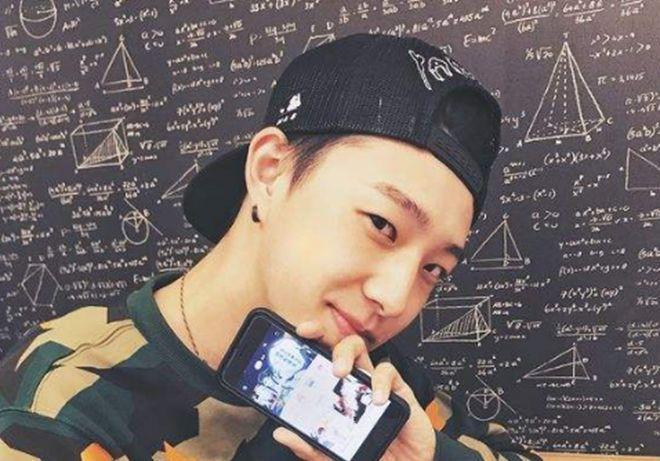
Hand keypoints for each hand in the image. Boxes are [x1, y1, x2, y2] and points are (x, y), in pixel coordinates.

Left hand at [271, 320, 435, 460]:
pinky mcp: (398, 391)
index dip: (307, 345)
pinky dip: (381, 382)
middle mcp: (353, 383)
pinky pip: (389, 373)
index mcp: (334, 394)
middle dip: (324, 335)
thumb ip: (308, 445)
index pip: (319, 362)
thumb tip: (281, 433)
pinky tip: (376, 399)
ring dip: (347, 353)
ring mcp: (374, 385)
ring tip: (340, 372)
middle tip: (311, 339)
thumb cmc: (368, 458)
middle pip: (337, 347)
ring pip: (361, 351)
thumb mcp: (331, 456)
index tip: (295, 334)